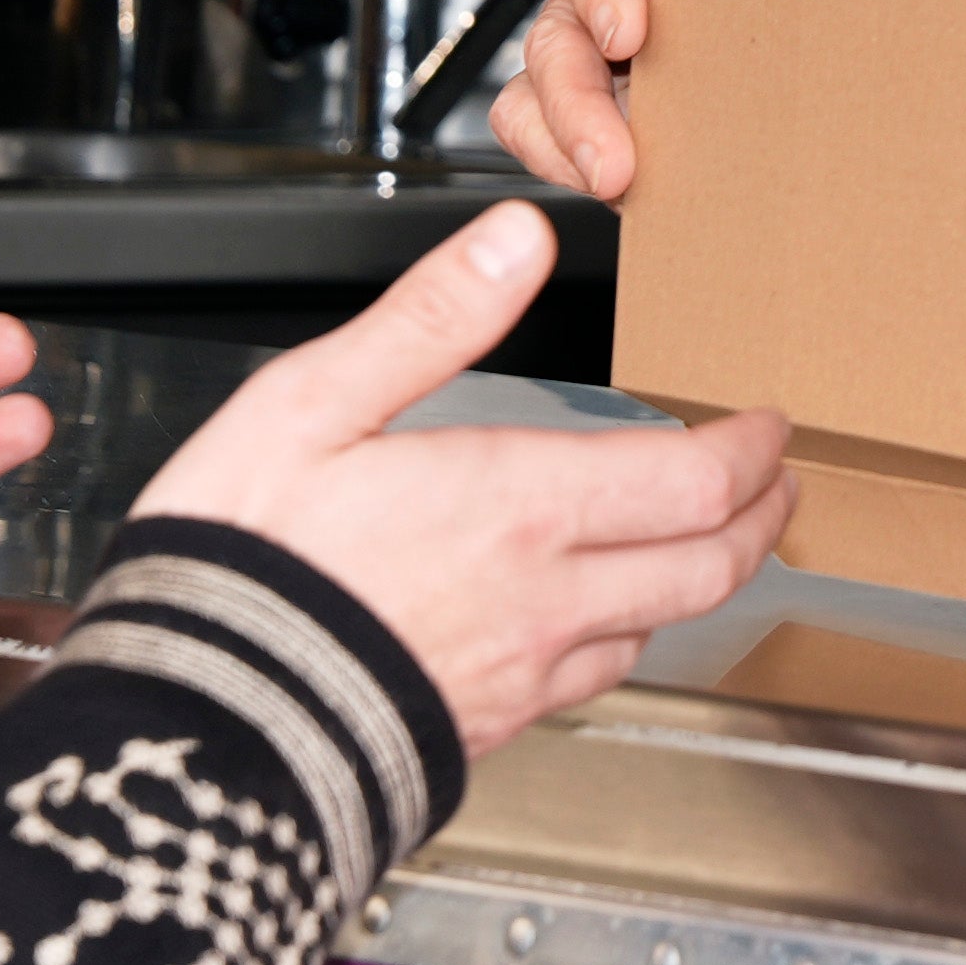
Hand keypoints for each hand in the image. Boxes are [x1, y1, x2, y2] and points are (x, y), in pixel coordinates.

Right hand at [134, 203, 795, 754]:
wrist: (188, 725)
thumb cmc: (236, 563)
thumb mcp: (312, 405)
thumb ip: (431, 319)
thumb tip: (519, 236)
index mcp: (519, 507)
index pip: (695, 482)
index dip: (752, 453)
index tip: (770, 425)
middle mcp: (546, 600)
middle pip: (709, 567)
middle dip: (760, 518)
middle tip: (777, 486)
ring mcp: (521, 675)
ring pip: (657, 629)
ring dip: (702, 579)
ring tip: (704, 541)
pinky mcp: (484, 728)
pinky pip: (589, 683)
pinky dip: (624, 639)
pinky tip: (600, 621)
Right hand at [489, 0, 965, 195]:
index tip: (636, 20)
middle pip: (567, 12)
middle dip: (576, 84)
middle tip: (622, 150)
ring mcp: (646, 63)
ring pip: (548, 80)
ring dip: (560, 132)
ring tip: (617, 183)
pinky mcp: (651, 130)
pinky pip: (567, 140)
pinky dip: (565, 162)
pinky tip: (618, 199)